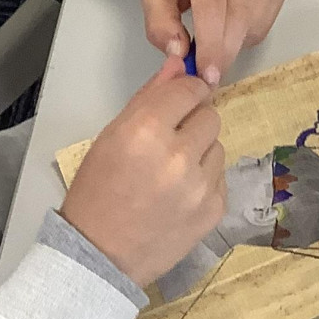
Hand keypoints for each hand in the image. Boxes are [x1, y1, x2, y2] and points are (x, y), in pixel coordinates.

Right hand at [59, 58, 226, 286]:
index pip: (191, 89)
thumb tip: (178, 63)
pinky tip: (179, 194)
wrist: (99, 255)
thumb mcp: (112, 136)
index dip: (187, 91)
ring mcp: (200, 186)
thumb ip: (149, 96)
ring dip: (200, 152)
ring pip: (218, 145)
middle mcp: (178, 155)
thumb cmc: (98, 191)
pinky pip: (220, 177)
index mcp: (147, 131)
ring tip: (170, 173)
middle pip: (210, 115)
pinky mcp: (214, 210)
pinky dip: (205, 180)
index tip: (181, 100)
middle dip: (192, 123)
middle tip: (168, 144)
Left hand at [140, 0, 288, 85]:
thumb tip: (180, 53)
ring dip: (235, 43)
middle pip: (239, 14)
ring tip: (213, 39)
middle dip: (224, 51)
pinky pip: (266, 21)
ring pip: (255, 21)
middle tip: (210, 74)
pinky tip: (230, 26)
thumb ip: (160, 23)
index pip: (213, 4)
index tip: (205, 74)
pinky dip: (248, 34)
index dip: (210, 43)